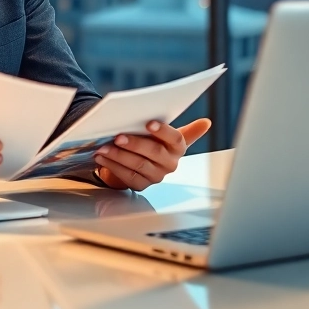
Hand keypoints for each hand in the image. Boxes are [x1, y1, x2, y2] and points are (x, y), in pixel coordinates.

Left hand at [93, 118, 210, 191]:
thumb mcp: (169, 135)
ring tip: (104, 146)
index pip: (175, 138)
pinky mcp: (141, 185)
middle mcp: (170, 164)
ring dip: (119, 156)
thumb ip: (188, 130)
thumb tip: (207, 123)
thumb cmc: (156, 143)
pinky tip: (102, 157)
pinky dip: (112, 166)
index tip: (149, 123)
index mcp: (178, 148)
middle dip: (135, 144)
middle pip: (154, 153)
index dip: (163, 131)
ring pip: (138, 165)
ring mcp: (155, 177)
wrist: (144, 162)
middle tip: (118, 136)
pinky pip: (126, 176)